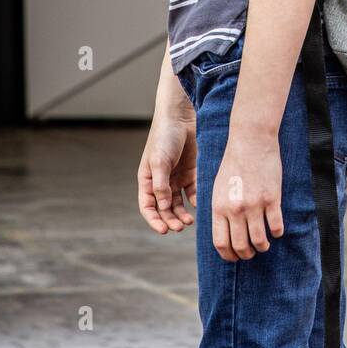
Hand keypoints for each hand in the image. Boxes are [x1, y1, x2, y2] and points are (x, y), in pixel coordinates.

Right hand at [138, 103, 197, 234]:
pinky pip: (193, 192)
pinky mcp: (191, 173)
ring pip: (179, 204)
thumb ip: (161, 185)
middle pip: (164, 208)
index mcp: (147, 180)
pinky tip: (199, 205)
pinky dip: (195, 201)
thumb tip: (163, 207)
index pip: (148, 207)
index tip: (164, 230)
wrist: (183, 117)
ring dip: (183, 214)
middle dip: (171, 220)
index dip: (154, 220)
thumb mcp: (160, 161)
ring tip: (190, 221)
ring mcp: (177, 178)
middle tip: (180, 227)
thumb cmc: (165, 136)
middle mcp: (162, 182)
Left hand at [212, 125, 283, 260]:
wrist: (250, 140)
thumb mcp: (218, 187)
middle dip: (247, 254)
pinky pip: (276, 226)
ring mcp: (254, 205)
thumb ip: (220, 210)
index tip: (235, 257)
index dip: (229, 255)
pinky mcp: (272, 198)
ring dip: (262, 246)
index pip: (221, 243)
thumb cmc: (233, 163)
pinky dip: (277, 232)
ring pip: (259, 240)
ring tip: (264, 244)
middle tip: (251, 252)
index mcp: (219, 207)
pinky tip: (276, 230)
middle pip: (241, 246)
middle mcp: (235, 209)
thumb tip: (224, 233)